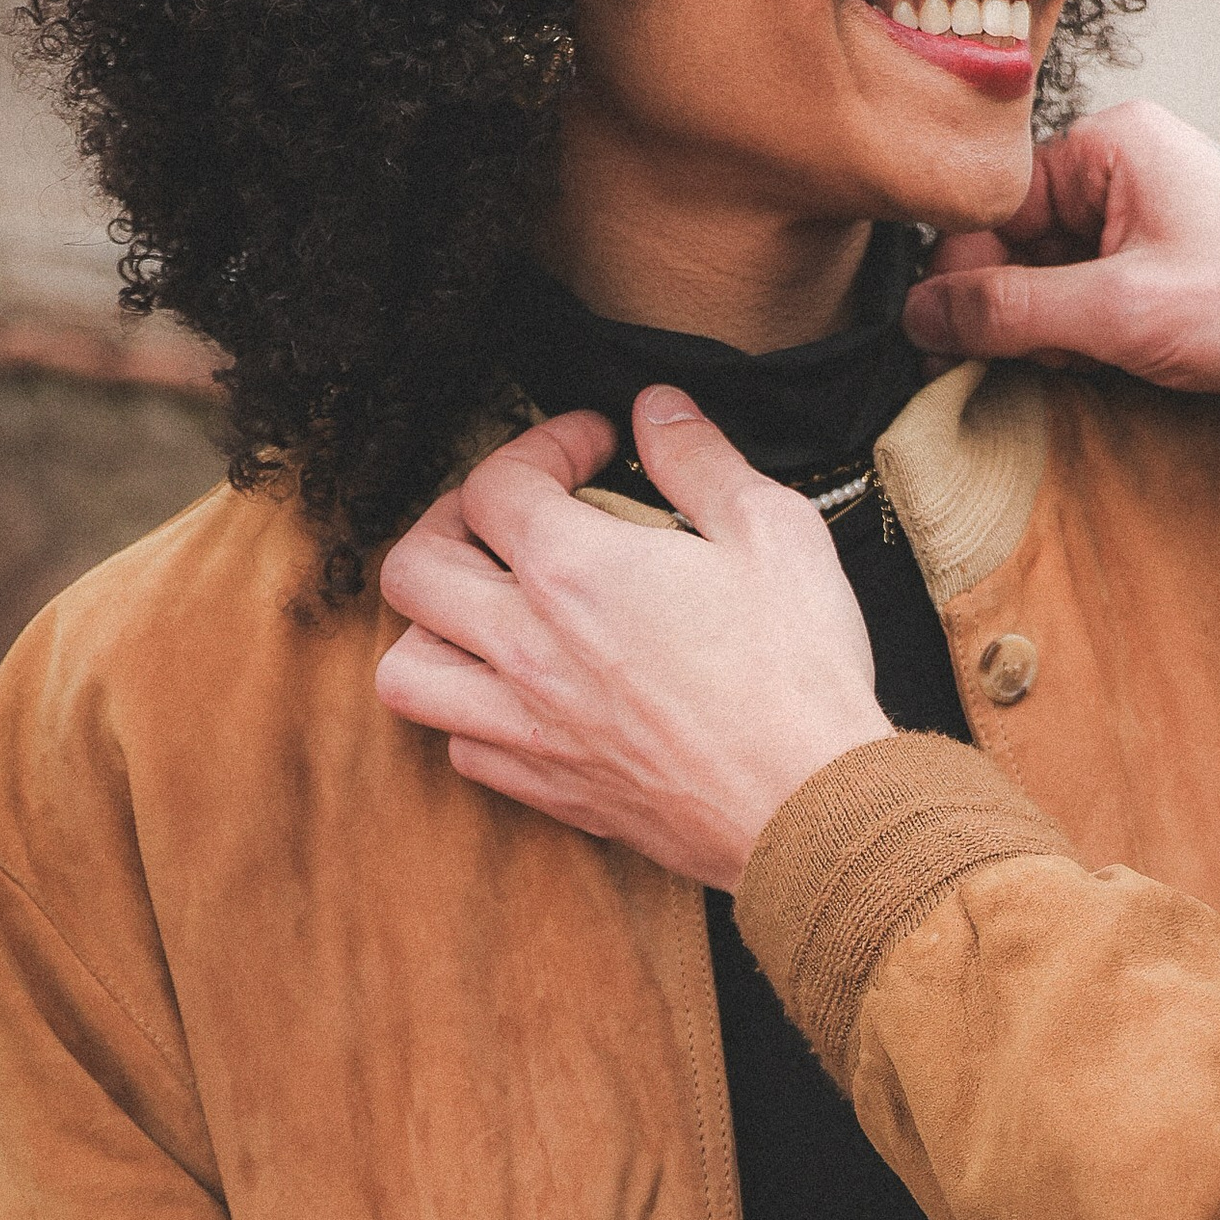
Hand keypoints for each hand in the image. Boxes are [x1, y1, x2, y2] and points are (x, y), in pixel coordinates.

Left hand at [373, 392, 890, 888]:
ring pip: (408, 669)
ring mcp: (528, 724)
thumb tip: (658, 411)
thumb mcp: (772, 531)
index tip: (592, 445)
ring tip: (487, 609)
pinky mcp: (550, 787)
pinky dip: (472, 713)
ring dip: (434, 627)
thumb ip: (701, 459)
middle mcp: (527, 646)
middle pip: (413, 568)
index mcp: (574, 570)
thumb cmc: (798, 674)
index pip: (496, 482)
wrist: (811, 808)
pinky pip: (460, 748)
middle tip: (511, 515)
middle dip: (452, 521)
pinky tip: (521, 692)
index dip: (542, 444)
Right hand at [904, 98, 1219, 401]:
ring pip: (1047, 274)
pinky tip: (1110, 359)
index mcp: (1112, 144)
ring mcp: (1140, 211)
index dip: (968, 271)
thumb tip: (918, 314)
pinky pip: (1084, 292)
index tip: (949, 332)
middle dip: (1018, 307)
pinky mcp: (1156, 258)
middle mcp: (1122, 164)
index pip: (995, 200)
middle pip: (1016, 238)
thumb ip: (1010, 312)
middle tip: (1041, 357)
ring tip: (1097, 357)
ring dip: (1052, 329)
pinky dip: (1084, 334)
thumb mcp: (1120, 313)